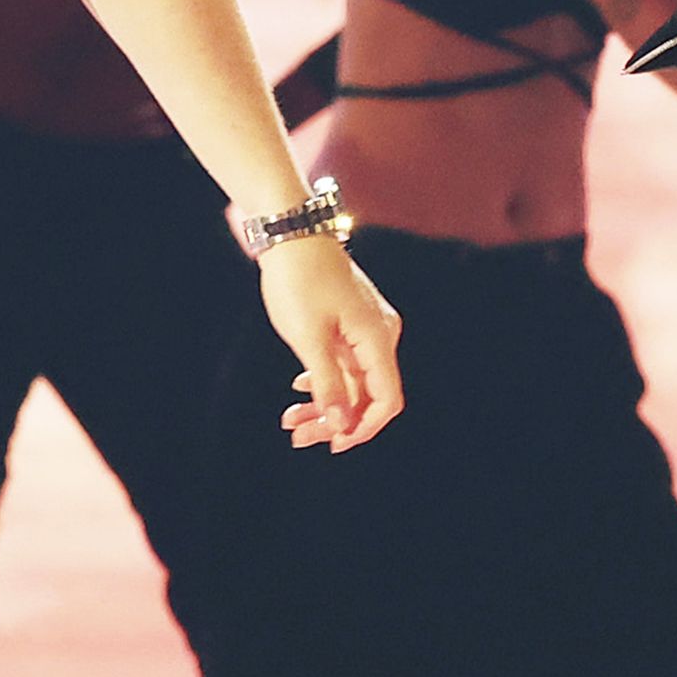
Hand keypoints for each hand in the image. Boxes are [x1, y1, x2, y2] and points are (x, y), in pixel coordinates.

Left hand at [257, 237, 403, 451]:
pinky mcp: (350, 323)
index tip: (333, 444)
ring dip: (324, 404)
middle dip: (334, 420)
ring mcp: (366, 329)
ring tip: (290, 420)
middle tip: (297, 436)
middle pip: (366, 395)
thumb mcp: (307, 336)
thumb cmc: (299, 279)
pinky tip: (299, 389)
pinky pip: (344, 363)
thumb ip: (327, 381)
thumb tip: (340, 423)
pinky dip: (322, 380)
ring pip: (352, 381)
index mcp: (377, 337)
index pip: (386, 399)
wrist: (290, 232)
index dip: (363, 428)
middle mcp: (380, 335)